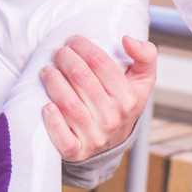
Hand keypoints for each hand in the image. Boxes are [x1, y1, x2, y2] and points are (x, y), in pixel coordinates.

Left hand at [40, 34, 156, 161]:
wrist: (111, 142)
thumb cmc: (122, 103)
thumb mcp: (142, 80)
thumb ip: (145, 56)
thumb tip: (127, 39)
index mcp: (128, 98)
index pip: (99, 62)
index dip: (82, 46)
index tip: (72, 40)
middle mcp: (112, 119)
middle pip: (81, 77)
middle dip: (64, 58)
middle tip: (57, 52)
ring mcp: (94, 137)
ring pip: (68, 102)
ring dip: (52, 80)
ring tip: (47, 70)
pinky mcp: (77, 151)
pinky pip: (62, 137)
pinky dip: (52, 119)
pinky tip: (47, 105)